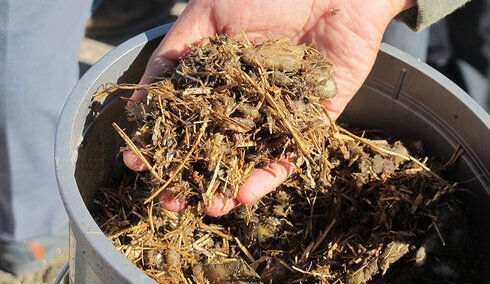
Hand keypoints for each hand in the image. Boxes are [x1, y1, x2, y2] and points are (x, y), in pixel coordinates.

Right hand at [124, 0, 415, 215]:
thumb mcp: (206, 16)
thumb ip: (175, 55)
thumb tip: (141, 100)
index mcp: (221, 80)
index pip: (188, 118)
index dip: (163, 142)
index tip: (138, 164)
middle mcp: (248, 101)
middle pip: (217, 146)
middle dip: (193, 175)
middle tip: (170, 199)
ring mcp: (280, 113)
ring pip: (251, 158)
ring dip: (228, 186)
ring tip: (207, 208)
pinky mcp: (315, 119)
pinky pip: (291, 154)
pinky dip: (268, 175)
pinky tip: (243, 194)